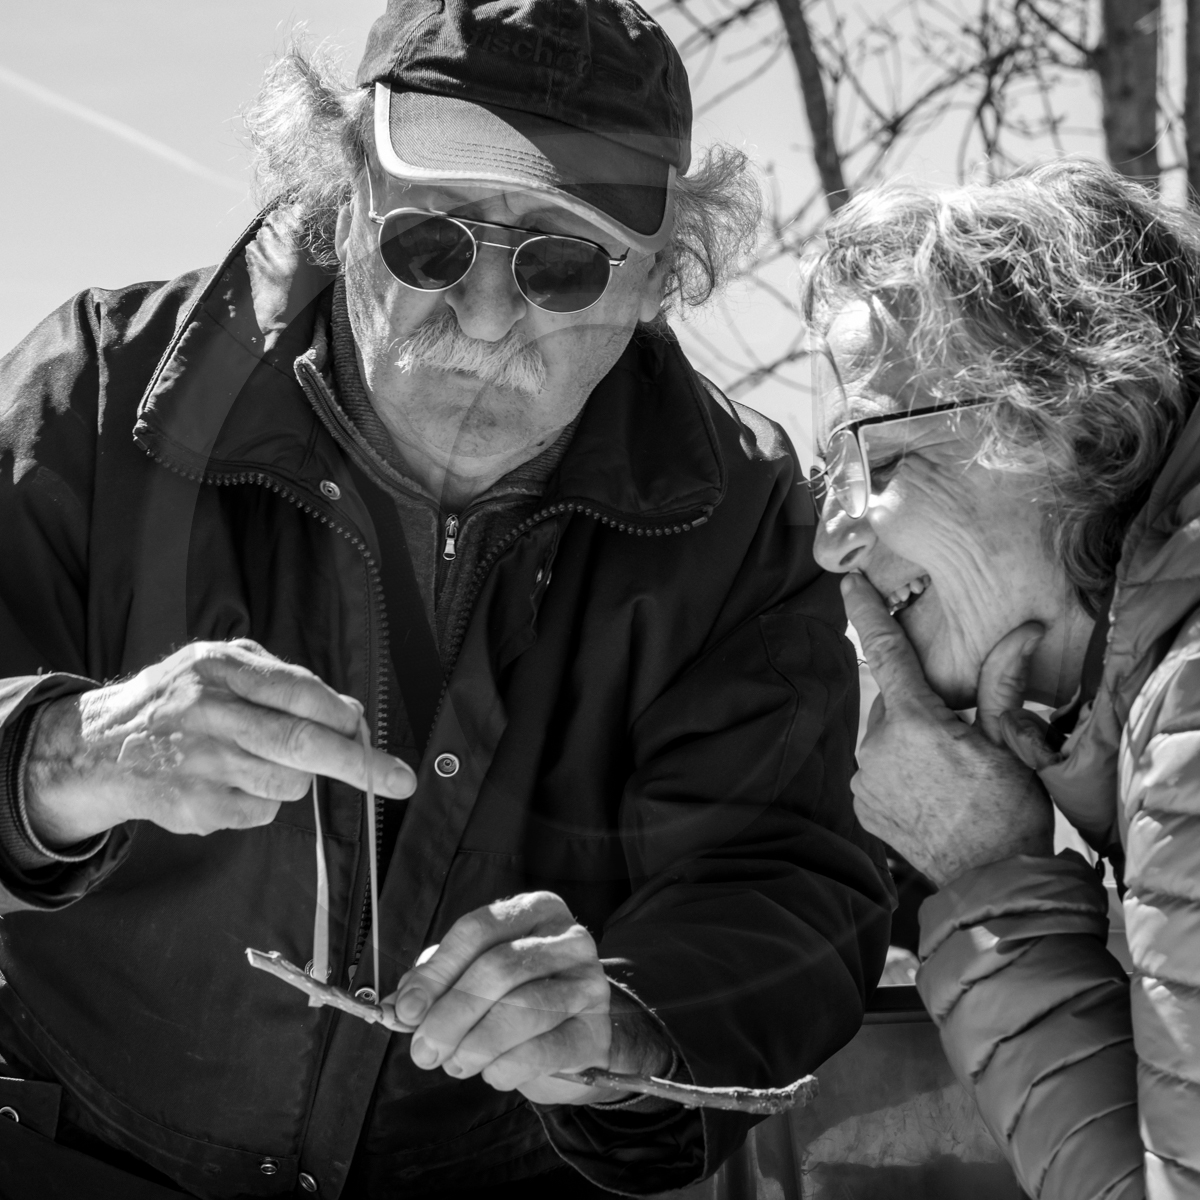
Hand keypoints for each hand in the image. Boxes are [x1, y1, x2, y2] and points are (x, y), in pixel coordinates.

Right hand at [24, 640, 416, 845]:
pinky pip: (261, 812)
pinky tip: (225, 783)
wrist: (97, 748)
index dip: (344, 716)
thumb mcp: (221, 670)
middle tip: (400, 780)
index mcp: (218, 669)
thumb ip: (285, 683)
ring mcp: (199, 764)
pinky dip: (260, 802)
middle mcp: (207, 713)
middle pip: (300, 744)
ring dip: (292, 779)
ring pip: (288, 784)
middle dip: (360, 765)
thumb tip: (351, 713)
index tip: (376, 734)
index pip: (298, 692)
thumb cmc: (176, 702)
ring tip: (252, 761)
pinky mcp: (194, 808)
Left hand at [386, 891, 672, 1104]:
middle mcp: (568, 938)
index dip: (437, 971)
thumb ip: (439, 982)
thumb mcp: (477, 974)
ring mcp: (588, 983)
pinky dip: (505, 1067)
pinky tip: (490, 1074)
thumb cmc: (519, 994)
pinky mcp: (595, 1031)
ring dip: (475, 1044)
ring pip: (523, 1009)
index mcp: (535, 909)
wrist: (579, 1034)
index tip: (406, 1009)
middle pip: (500, 968)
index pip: (478, 930)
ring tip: (453, 1064)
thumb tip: (399, 1008)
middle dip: (452, 1014)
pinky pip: (544, 1050)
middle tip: (423, 1051)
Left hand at [843, 574, 1053, 886]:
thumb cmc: (1009, 811)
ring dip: (908, 743)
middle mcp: (878, 746)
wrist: (990, 882)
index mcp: (915, 722)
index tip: (847, 581)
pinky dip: (898, 771)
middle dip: (919, 708)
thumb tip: (1023, 631)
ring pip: (883, 738)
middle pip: (893, 703)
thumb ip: (1002, 682)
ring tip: (949, 777)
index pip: (885, 651)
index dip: (866, 612)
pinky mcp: (862, 805)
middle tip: (960, 739)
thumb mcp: (1012, 741)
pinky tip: (930, 794)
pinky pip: (876, 770)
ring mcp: (865, 779)